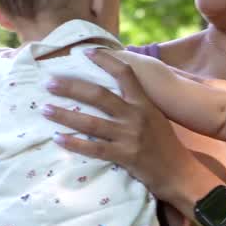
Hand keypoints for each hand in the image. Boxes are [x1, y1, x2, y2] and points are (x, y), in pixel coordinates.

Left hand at [43, 49, 203, 203]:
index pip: (124, 73)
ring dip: (64, 115)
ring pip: (91, 122)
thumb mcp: (155, 117)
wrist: (181, 173)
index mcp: (144, 103)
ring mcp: (130, 136)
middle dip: (71, 87)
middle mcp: (136, 116)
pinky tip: (58, 139)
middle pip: (99, 95)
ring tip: (44, 109)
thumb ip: (137, 104)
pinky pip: (94, 148)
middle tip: (49, 82)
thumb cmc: (166, 145)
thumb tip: (115, 91)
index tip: (86, 52)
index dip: (105, 61)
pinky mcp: (125, 156)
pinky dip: (74, 143)